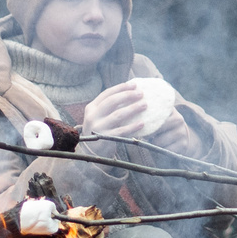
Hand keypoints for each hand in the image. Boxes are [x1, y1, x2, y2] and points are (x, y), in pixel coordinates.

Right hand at [83, 81, 199, 155]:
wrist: (91, 152)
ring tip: (145, 105)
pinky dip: (133, 126)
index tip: (134, 85)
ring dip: (133, 109)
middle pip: (112, 102)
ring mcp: (98, 128)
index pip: (107, 94)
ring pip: (118, 115)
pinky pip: (121, 131)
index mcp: (91, 108)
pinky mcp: (104, 138)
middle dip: (128, 95)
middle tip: (141, 93)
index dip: (121, 88)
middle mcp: (92, 116)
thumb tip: (132, 92)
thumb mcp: (99, 116)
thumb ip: (109, 106)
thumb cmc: (101, 130)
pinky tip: (143, 123)